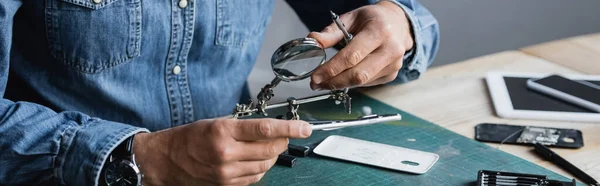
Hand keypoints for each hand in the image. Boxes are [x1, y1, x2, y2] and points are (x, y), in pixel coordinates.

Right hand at [133, 118, 311, 185]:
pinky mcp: (227, 184)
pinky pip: (255, 176)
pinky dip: (262, 166)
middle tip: (287, 134)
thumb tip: (274, 129)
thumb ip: (245, 127)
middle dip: (284, 141)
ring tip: (268, 146)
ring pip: (266, 164)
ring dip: (273, 154)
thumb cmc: (191, 137)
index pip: (266, 129)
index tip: (304, 127)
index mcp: (223, 131)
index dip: (290, 128)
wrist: (168, 160)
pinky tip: (256, 159)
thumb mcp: (217, 122)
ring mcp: (227, 172)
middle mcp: (226, 153)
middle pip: (270, 148)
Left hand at [308, 1, 413, 89]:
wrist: (398, 24)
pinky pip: (367, 83)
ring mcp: (393, 64)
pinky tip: (343, 77)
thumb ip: (331, 32)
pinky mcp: (392, 75)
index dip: (331, 69)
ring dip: (340, 85)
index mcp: (379, 31)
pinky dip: (352, 83)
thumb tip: (313, 41)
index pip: (352, 56)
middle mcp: (390, 49)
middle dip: (334, 82)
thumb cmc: (372, 20)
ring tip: (325, 82)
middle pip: (358, 75)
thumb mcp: (351, 19)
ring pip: (362, 82)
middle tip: (316, 84)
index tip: (315, 76)